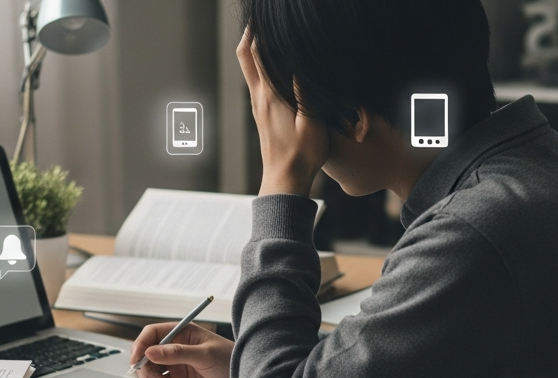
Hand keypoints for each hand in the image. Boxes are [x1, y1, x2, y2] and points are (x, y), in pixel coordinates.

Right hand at [129, 321, 233, 377]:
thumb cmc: (229, 359)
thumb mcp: (204, 354)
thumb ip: (177, 353)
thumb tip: (150, 352)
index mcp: (180, 332)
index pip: (151, 334)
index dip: (140, 346)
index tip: (136, 361)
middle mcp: (174, 347)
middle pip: (146, 356)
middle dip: (147, 370)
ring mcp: (174, 364)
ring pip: (151, 372)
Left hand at [237, 27, 329, 196]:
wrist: (284, 181)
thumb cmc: (301, 156)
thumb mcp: (312, 122)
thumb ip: (305, 92)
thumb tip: (299, 63)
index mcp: (269, 95)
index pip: (256, 53)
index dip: (258, 31)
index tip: (264, 17)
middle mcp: (258, 97)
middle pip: (245, 56)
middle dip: (250, 33)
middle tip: (260, 19)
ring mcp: (257, 106)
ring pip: (249, 68)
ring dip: (254, 48)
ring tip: (267, 34)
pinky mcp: (261, 114)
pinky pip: (256, 80)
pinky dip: (260, 64)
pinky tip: (273, 64)